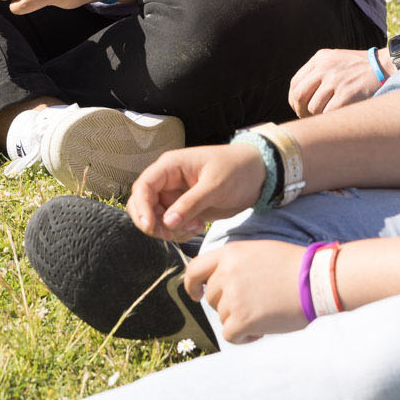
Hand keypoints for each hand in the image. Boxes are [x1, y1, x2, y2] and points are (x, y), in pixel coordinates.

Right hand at [128, 142, 266, 237]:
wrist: (258, 175)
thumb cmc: (237, 170)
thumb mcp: (215, 186)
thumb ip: (190, 203)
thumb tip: (166, 222)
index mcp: (170, 166)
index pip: (143, 186)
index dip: (141, 207)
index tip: (149, 227)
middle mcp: (167, 181)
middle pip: (143, 204)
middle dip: (154, 222)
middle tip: (173, 233)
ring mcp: (175, 196)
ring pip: (156, 218)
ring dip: (169, 229)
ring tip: (196, 227)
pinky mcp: (184, 209)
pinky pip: (170, 225)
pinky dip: (179, 231)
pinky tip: (198, 227)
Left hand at [183, 240, 308, 342]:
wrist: (317, 280)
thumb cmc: (294, 267)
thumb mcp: (257, 252)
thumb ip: (234, 264)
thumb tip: (217, 283)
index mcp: (229, 254)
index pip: (194, 269)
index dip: (191, 285)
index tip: (197, 295)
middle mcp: (226, 274)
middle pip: (212, 298)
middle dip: (229, 305)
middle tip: (256, 305)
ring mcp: (233, 297)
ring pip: (223, 317)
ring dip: (240, 320)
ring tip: (266, 313)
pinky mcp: (242, 319)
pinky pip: (230, 335)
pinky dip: (244, 337)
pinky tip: (261, 331)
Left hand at [288, 47, 384, 116]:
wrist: (387, 65)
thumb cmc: (361, 67)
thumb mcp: (336, 59)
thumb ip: (318, 72)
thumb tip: (299, 97)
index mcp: (320, 58)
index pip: (295, 83)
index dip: (294, 100)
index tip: (299, 109)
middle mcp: (325, 68)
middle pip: (299, 95)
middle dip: (300, 110)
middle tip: (307, 118)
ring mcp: (336, 80)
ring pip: (313, 107)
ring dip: (317, 117)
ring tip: (326, 118)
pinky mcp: (348, 93)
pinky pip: (328, 113)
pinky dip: (329, 120)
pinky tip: (335, 120)